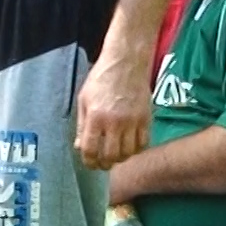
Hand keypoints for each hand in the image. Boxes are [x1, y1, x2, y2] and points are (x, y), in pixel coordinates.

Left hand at [74, 52, 150, 169]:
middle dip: (104, 164)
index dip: (89, 162)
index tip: (90, 163)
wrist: (126, 61)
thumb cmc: (101, 78)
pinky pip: (143, 144)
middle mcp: (114, 122)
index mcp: (95, 116)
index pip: (90, 150)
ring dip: (120, 158)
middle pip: (110, 156)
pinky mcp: (146, 118)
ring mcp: (132, 121)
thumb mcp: (84, 98)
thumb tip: (80, 146)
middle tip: (103, 163)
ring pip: (128, 153)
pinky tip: (130, 146)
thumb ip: (81, 124)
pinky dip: (136, 149)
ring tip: (116, 154)